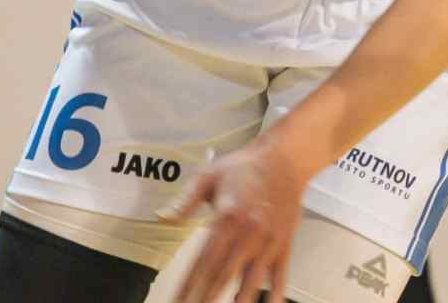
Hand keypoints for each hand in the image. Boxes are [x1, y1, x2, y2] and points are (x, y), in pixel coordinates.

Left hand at [160, 138, 311, 302]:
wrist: (284, 159)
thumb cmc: (243, 166)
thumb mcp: (209, 175)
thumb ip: (185, 200)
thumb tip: (162, 218)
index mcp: (227, 218)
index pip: (203, 261)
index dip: (189, 286)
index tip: (177, 302)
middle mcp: (249, 234)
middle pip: (223, 276)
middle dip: (205, 299)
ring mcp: (269, 241)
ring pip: (250, 281)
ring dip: (238, 302)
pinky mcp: (284, 244)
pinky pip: (279, 276)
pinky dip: (273, 295)